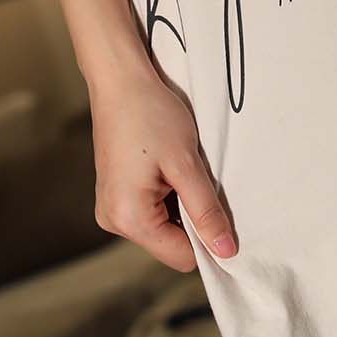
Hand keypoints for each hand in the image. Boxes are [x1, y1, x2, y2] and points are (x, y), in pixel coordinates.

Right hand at [88, 67, 237, 270]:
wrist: (119, 79)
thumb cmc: (150, 114)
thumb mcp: (186, 163)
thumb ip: (206, 211)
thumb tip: (227, 251)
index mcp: (128, 218)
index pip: (182, 256)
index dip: (207, 237)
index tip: (220, 206)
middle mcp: (112, 221)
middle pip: (171, 244)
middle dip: (192, 217)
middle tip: (195, 176)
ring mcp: (110, 208)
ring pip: (163, 227)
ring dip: (180, 203)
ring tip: (177, 166)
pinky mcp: (114, 195)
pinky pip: (151, 211)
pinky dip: (167, 195)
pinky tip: (166, 166)